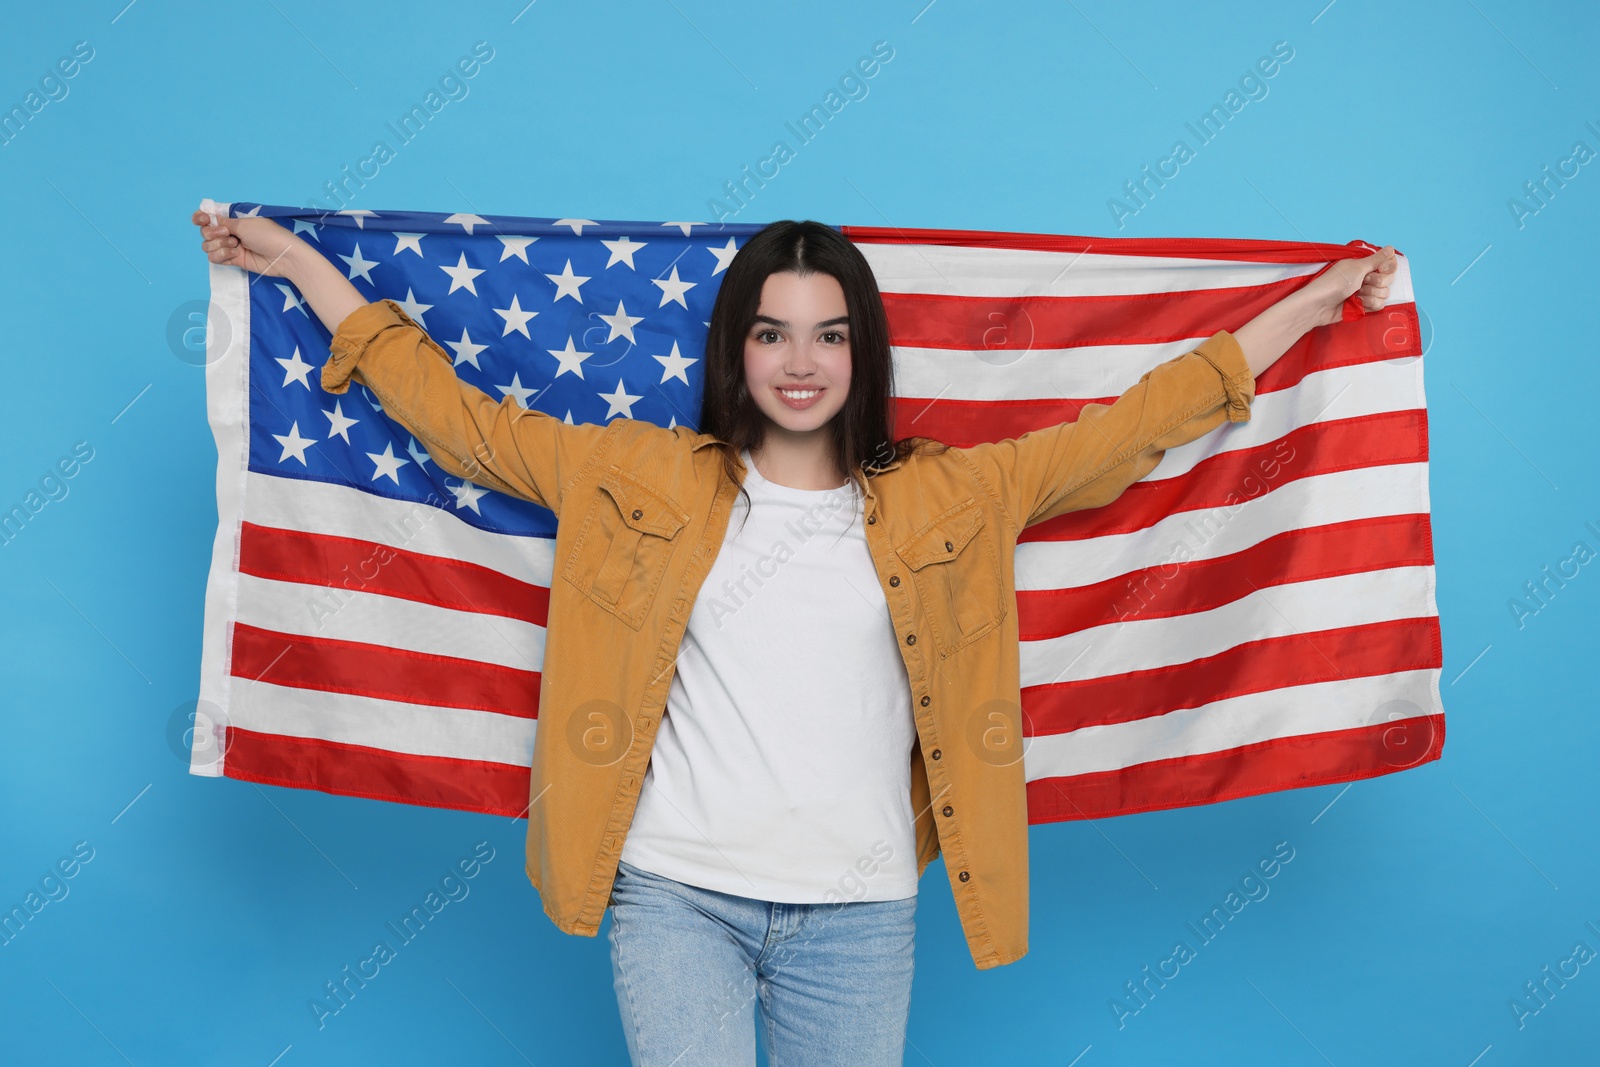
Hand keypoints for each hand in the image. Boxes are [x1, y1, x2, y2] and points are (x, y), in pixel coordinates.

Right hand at [191, 208, 307, 278]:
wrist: (283, 256)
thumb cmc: (268, 235)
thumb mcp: (244, 224)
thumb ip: (224, 223)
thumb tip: (209, 219)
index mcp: (233, 220)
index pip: (209, 217)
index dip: (200, 218)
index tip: (203, 219)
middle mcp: (230, 232)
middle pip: (205, 232)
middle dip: (212, 234)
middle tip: (229, 235)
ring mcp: (231, 247)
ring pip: (208, 246)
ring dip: (218, 246)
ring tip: (236, 247)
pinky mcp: (234, 260)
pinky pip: (215, 258)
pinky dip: (221, 256)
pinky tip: (235, 255)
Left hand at [1300, 245, 1398, 327]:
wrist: (1319, 306)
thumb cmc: (1334, 283)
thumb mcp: (1357, 268)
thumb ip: (1376, 260)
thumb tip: (1391, 248)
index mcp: (1364, 265)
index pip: (1389, 264)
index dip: (1388, 267)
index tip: (1380, 268)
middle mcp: (1366, 277)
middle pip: (1388, 279)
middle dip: (1377, 282)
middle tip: (1362, 282)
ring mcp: (1365, 292)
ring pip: (1385, 293)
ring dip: (1370, 294)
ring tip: (1355, 294)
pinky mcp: (1363, 306)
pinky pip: (1379, 305)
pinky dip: (1368, 304)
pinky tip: (1356, 303)